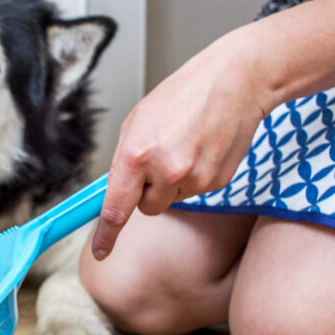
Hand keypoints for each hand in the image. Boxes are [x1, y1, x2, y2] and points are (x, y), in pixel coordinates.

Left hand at [91, 28, 273, 258]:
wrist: (235, 82)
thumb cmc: (183, 95)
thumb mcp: (137, 121)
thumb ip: (123, 160)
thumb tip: (115, 192)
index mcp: (137, 153)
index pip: (116, 208)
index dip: (106, 235)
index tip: (99, 251)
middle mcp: (166, 171)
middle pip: (146, 208)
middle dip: (147, 191)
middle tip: (160, 157)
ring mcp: (195, 179)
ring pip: (172, 200)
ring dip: (172, 182)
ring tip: (185, 145)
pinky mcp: (218, 183)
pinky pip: (195, 193)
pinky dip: (194, 177)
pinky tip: (201, 149)